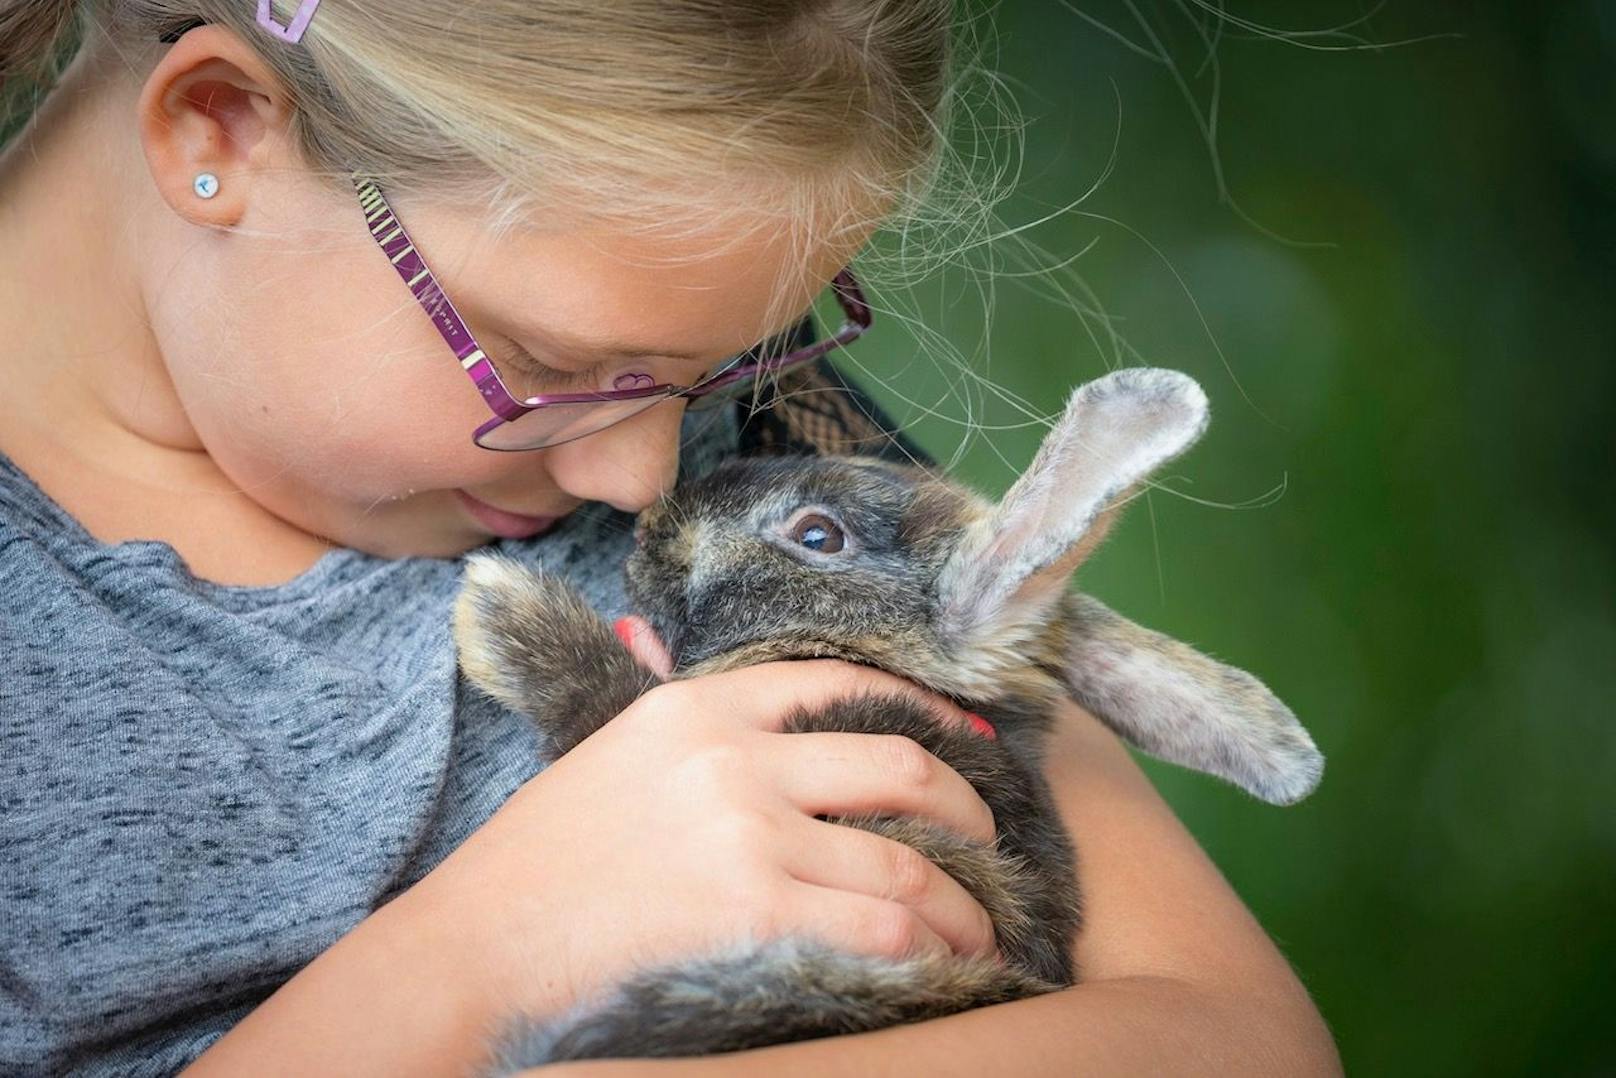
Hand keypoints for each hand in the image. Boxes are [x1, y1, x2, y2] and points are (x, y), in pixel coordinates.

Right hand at [398, 659, 998, 1022]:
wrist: (480, 939)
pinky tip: (943, 962)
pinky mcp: (754, 908)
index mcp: (700, 704)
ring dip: (962, 900)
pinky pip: (882, 925)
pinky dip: (930, 946)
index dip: (921, 713)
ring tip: (978, 927)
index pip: (839, 684)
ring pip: (906, 861)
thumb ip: (686, 724)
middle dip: (967, 806)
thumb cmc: (542, 858)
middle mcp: (735, 754)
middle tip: (987, 838)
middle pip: (899, 766)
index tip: (965, 743)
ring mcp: (748, 830)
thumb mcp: (612, 751)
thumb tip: (731, 693)